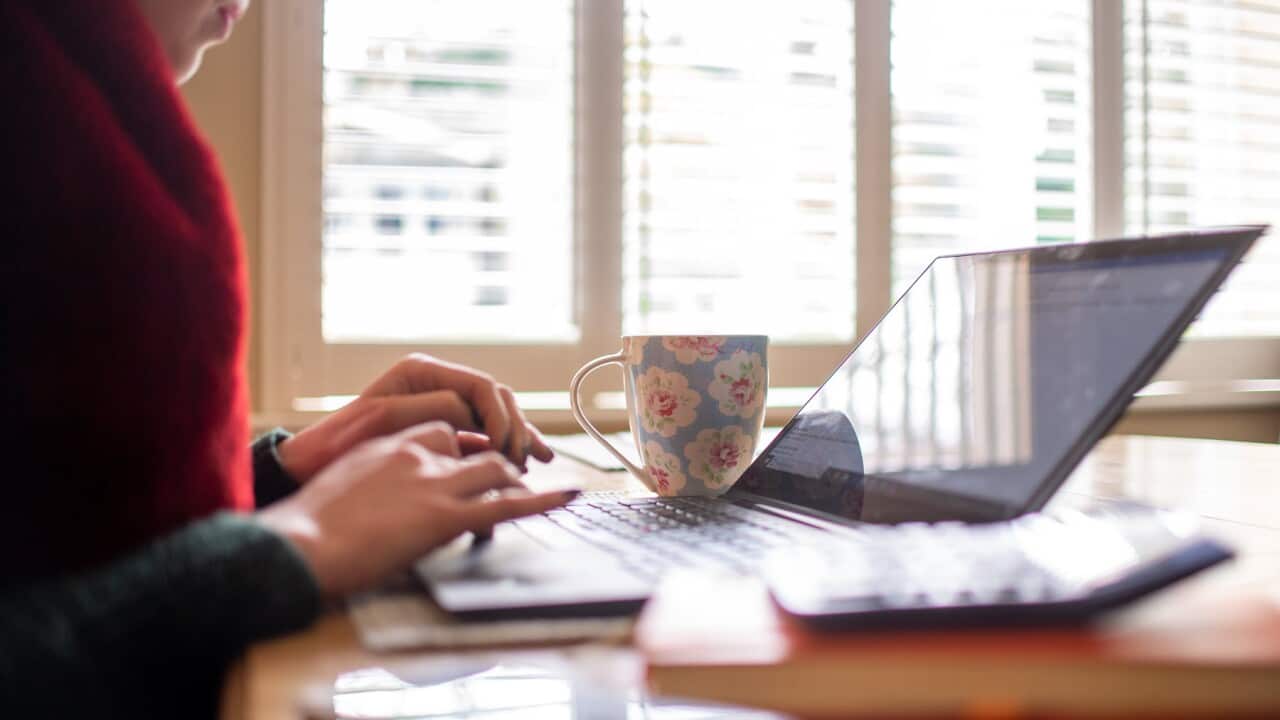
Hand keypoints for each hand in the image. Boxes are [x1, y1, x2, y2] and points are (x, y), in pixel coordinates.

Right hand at [258, 422, 576, 598]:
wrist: (299, 544)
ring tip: (533, 490)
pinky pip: (507, 504)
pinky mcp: (445, 516)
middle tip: (515, 476)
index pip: (446, 429)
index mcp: (391, 442)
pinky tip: (568, 496)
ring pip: (497, 468)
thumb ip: (376, 481)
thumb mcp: (346, 486)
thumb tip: (387, 501)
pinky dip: (544, 500)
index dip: (467, 447)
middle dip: (502, 457)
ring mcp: (434, 482)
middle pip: (477, 444)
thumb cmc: (309, 528)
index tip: (477, 459)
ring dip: (518, 479)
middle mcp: (418, 453)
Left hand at [277, 353, 553, 482]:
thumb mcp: (385, 419)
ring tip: (537, 460)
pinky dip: (504, 448)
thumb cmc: (339, 443)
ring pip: (496, 417)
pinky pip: (484, 435)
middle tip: (524, 460)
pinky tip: (522, 462)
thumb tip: (472, 414)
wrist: (312, 468)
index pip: (480, 387)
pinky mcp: (442, 432)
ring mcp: (440, 407)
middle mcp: (435, 384)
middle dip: (515, 428)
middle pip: (495, 399)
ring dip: (518, 437)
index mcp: (421, 372)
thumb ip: (433, 409)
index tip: (504, 448)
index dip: (499, 416)